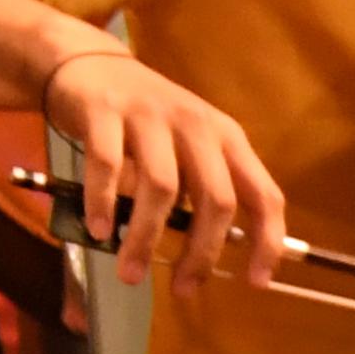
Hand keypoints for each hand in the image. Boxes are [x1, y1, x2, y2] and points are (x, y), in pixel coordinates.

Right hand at [39, 49, 282, 293]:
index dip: (266, 241)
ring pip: (162, 187)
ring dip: (147, 238)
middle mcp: (195, 123)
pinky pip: (108, 165)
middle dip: (202, 252)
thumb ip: (202, 187)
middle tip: (184, 289)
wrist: (88, 64)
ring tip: (130, 273)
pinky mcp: (104, 111)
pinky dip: (104, 203)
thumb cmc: (144, 118)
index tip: (255, 282)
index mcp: (225, 136)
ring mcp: (149, 114)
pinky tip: (100, 231)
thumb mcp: (187, 145)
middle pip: (215, 197)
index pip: (263, 193)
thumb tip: (210, 256)